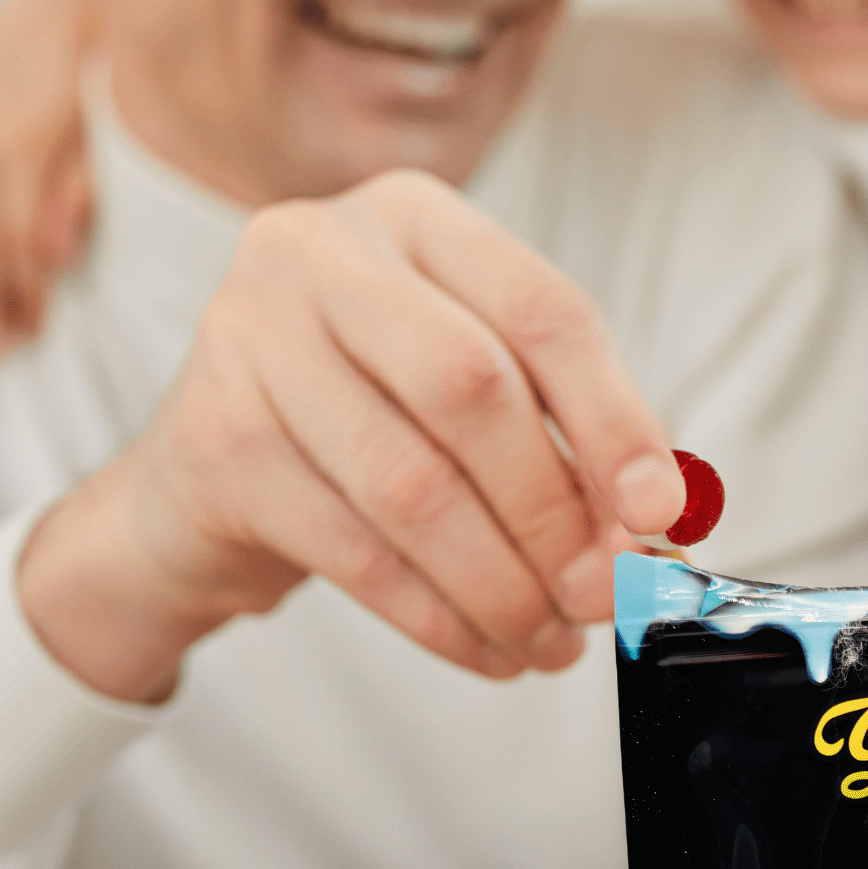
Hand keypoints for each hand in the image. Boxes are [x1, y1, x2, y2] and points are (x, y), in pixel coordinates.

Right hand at [17, 168, 687, 702]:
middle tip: (604, 594)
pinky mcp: (212, 444)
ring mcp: (247, 340)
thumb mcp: (477, 401)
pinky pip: (355, 552)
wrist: (202, 486)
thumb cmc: (371, 422)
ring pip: (412, 484)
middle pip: (475, 389)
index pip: (544, 310)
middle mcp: (319, 253)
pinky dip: (441, 618)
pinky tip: (490, 651)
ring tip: (552, 640)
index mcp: (415, 218)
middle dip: (555, 511)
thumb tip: (659, 534)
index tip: (665, 513)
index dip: (617, 419)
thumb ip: (570, 445)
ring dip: (503, 584)